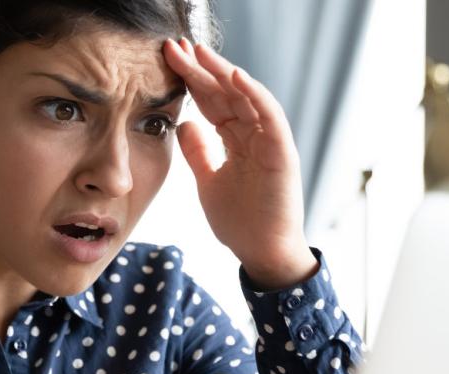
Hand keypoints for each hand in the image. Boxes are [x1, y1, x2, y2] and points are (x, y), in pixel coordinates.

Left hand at [163, 37, 318, 288]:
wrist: (262, 253)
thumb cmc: (241, 221)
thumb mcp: (208, 181)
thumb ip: (198, 152)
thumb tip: (183, 123)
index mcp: (236, 139)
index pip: (211, 101)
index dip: (190, 81)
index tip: (166, 61)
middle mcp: (254, 134)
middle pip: (225, 93)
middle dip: (200, 69)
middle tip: (174, 46)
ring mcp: (269, 141)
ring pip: (246, 97)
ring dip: (223, 72)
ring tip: (199, 52)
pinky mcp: (282, 153)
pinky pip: (269, 116)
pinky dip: (254, 95)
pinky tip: (234, 76)